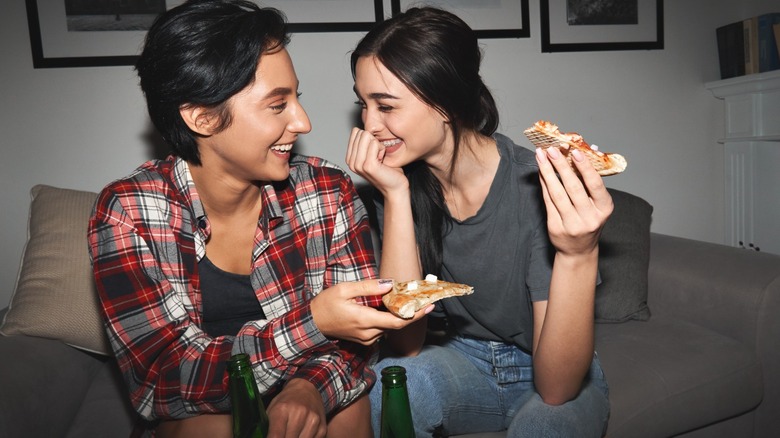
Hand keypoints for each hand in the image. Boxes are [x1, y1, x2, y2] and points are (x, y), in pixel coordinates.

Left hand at [266, 379, 325, 437]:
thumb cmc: (286, 402)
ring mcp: (313, 421)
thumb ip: (269, 427)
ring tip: (291, 433)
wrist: (307, 389)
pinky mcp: (322, 428)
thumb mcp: (272, 409)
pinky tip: (302, 433)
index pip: (275, 436)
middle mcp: (299, 414)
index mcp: (282, 410)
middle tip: (283, 434)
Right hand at [310, 279, 431, 344]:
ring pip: (390, 327)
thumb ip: (368, 287)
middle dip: (411, 312)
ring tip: (405, 299)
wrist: (313, 323)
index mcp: (365, 320)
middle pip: (397, 325)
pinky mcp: (365, 340)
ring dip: (399, 315)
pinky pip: (382, 330)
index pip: (397, 322)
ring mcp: (367, 339)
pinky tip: (390, 307)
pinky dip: (389, 319)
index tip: (429, 306)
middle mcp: (369, 333)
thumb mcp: (344, 289)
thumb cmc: (326, 304)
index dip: (416, 315)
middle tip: (421, 298)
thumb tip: (390, 284)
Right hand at [345, 128, 407, 195]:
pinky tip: (382, 161)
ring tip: (380, 159)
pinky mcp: (368, 166)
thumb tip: (359, 128)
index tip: (373, 152)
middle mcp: (351, 162)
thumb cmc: (387, 170)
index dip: (369, 139)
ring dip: (378, 146)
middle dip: (374, 142)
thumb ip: (364, 143)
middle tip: (378, 156)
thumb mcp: (372, 153)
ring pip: (367, 136)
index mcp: (350, 158)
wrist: (395, 187)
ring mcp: (358, 165)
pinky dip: (382, 149)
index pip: (355, 132)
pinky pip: (375, 143)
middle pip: (361, 133)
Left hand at [535, 147, 612, 256]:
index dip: (585, 168)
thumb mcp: (597, 204)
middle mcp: (589, 218)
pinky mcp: (556, 227)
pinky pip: (548, 201)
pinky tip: (541, 172)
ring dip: (548, 173)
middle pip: (573, 188)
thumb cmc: (589, 220)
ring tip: (541, 157)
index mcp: (604, 209)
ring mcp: (572, 224)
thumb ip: (590, 181)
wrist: (579, 250)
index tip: (575, 152)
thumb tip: (582, 152)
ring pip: (557, 194)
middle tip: (551, 150)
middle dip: (561, 166)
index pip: (595, 185)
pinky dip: (544, 184)